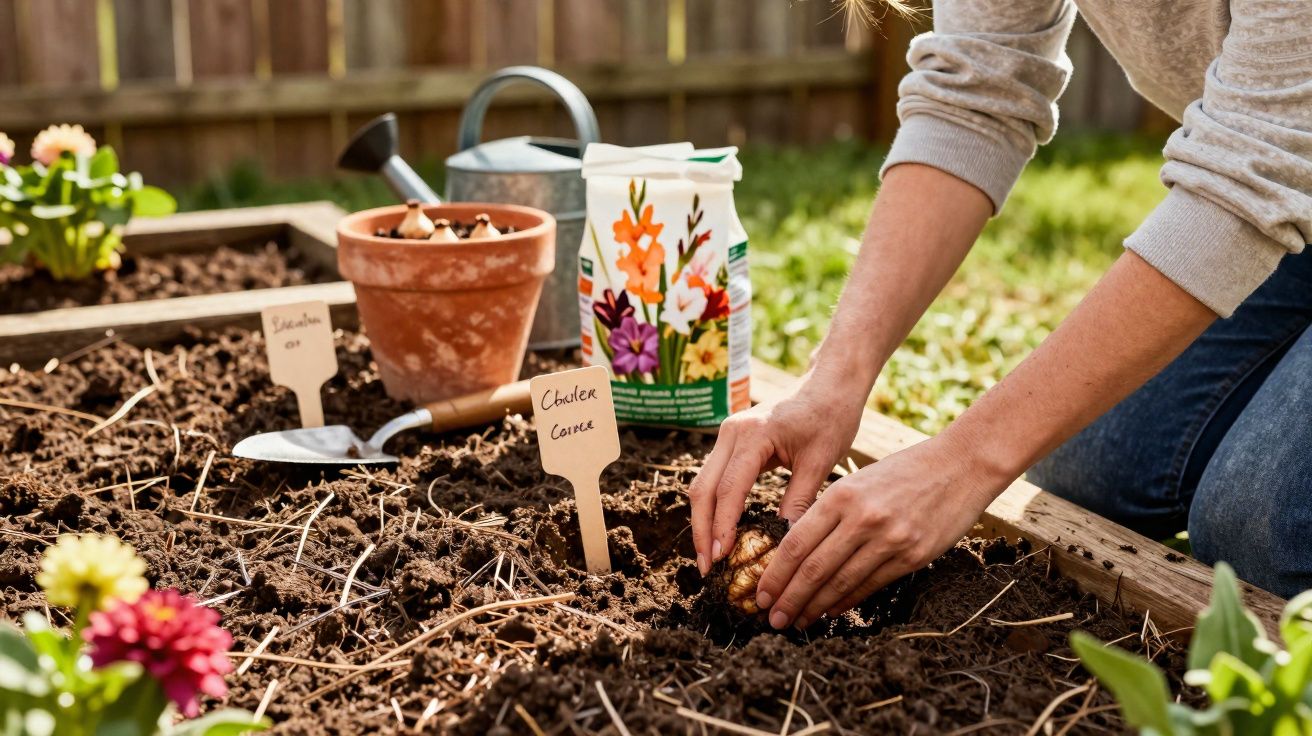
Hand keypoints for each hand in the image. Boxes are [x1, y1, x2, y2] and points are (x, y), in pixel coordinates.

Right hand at [688, 375, 866, 575]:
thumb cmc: (831, 416)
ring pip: (703, 484)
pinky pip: (714, 478)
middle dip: (702, 531)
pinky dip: (714, 507)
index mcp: (753, 434)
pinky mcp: (732, 441)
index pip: (727, 490)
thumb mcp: (820, 461)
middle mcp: (731, 432)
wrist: (830, 383)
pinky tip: (721, 533)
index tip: (722, 559)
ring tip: (711, 558)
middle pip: (703, 489)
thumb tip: (785, 545)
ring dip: (704, 521)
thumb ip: (799, 501)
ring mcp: (727, 435)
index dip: (721, 527)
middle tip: (708, 568)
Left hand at [754, 433, 1008, 629]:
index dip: (775, 574)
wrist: (961, 465)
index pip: (796, 543)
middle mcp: (862, 518)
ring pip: (840, 583)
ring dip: (814, 607)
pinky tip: (831, 611)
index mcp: (842, 495)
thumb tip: (797, 552)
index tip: (761, 594)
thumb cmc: (905, 471)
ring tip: (796, 621)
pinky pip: (870, 585)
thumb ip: (830, 513)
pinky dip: (846, 601)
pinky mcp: (913, 555)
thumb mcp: (859, 480)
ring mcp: (889, 539)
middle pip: (813, 568)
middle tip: (771, 618)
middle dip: (788, 598)